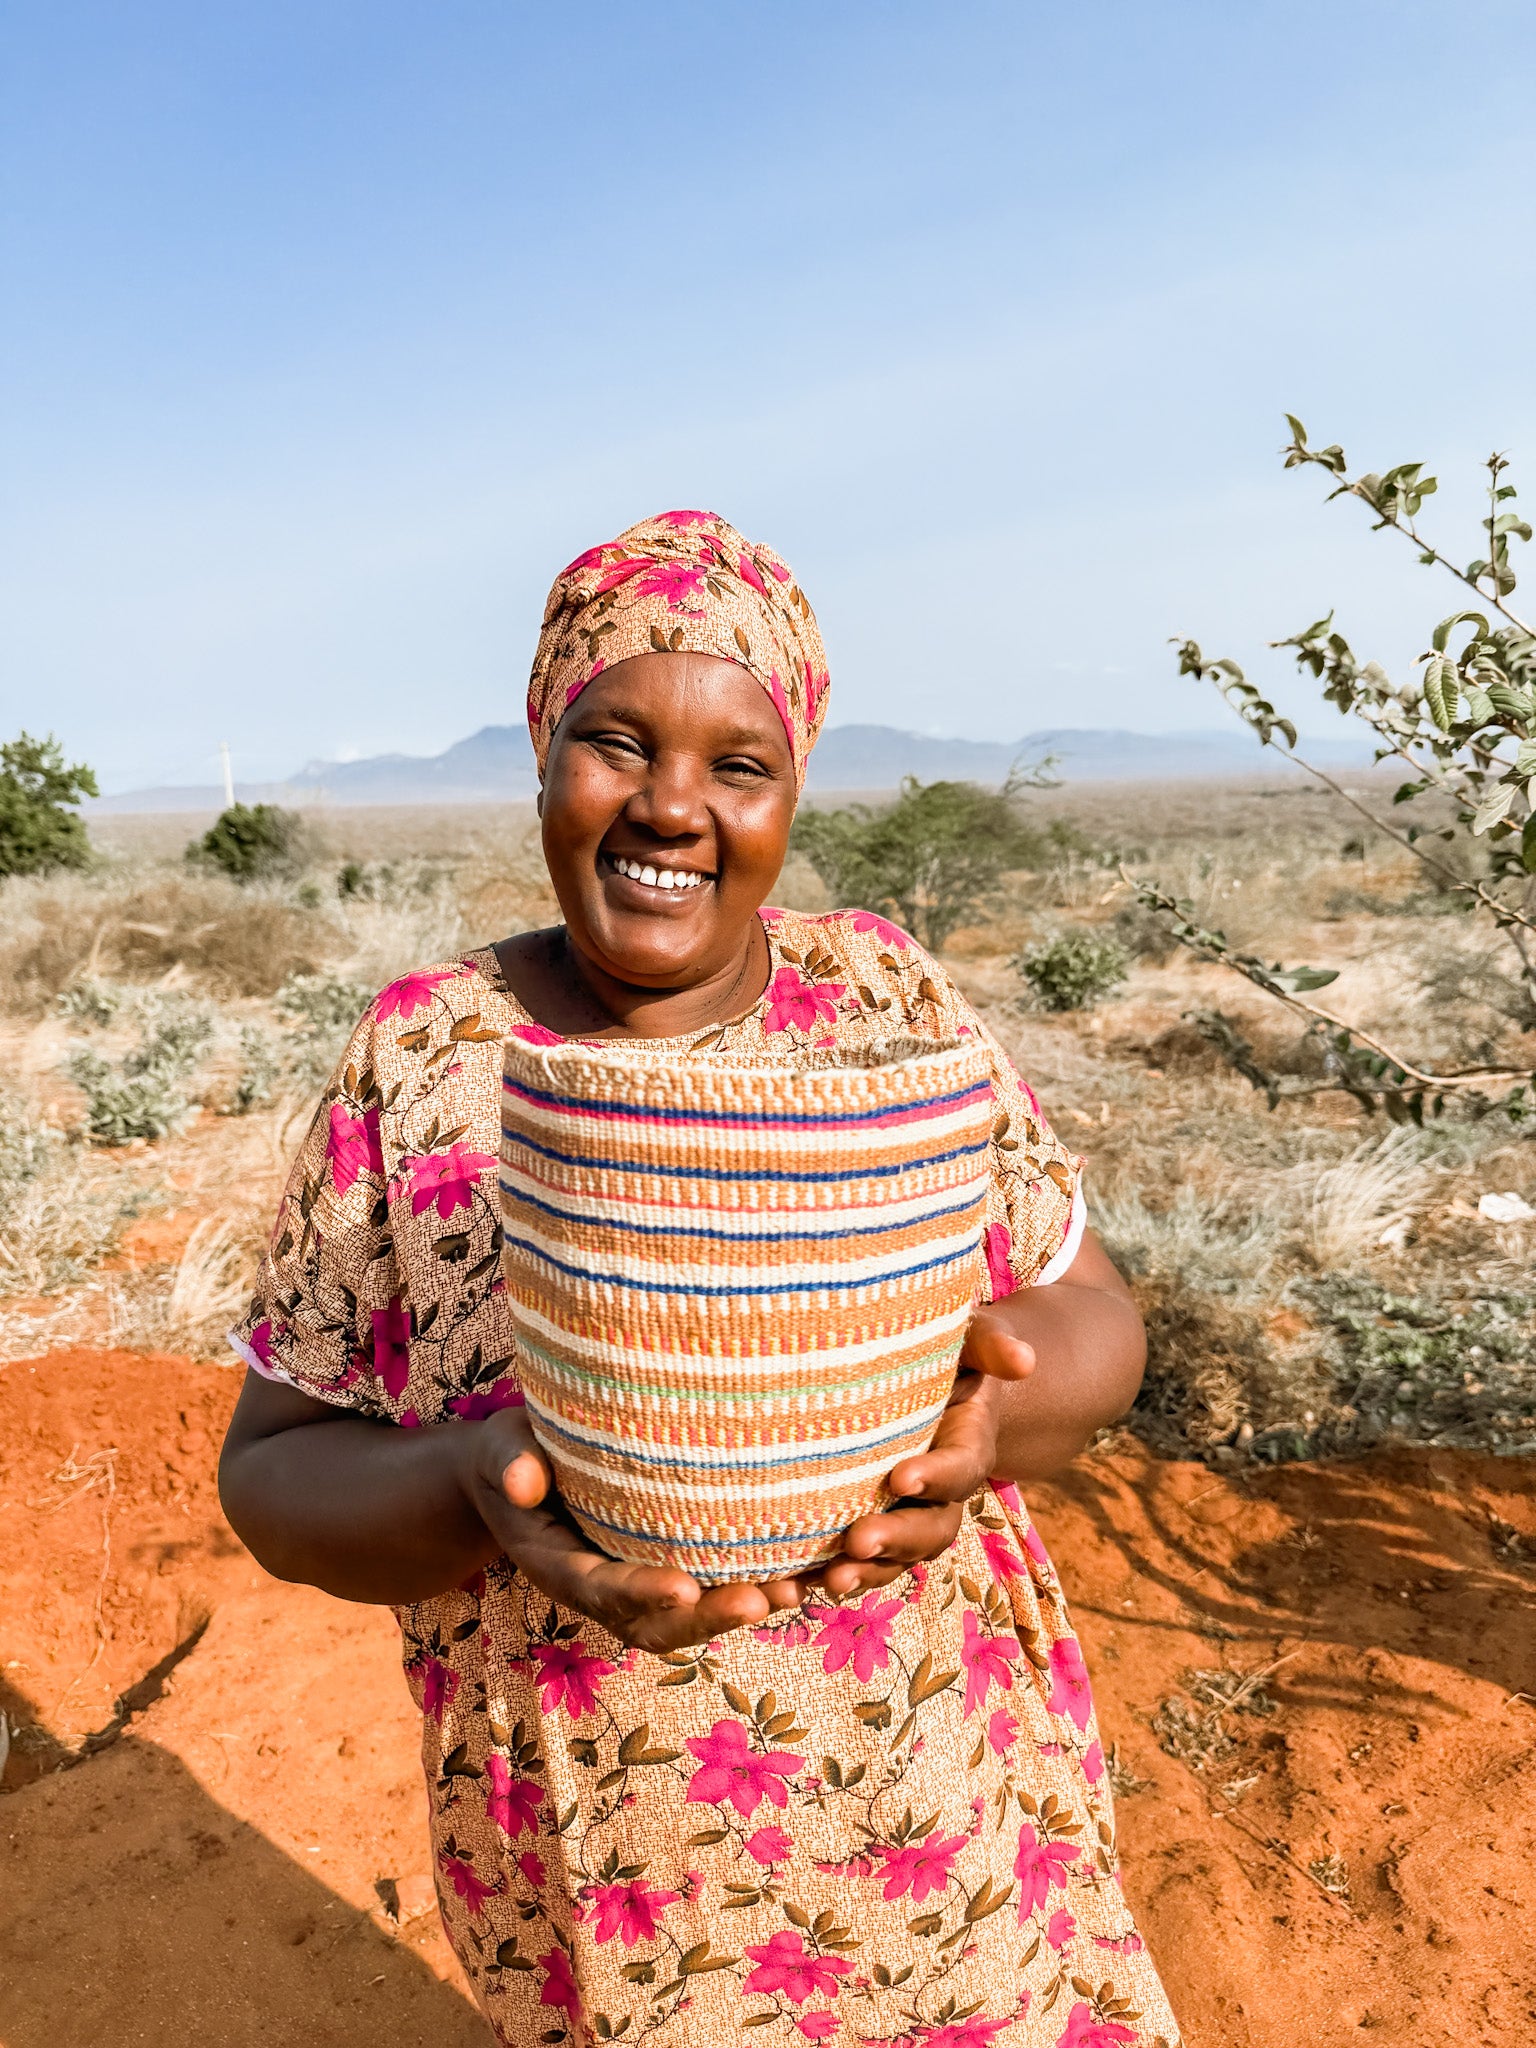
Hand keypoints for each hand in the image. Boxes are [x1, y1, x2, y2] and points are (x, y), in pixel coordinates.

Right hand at [459, 1407, 806, 1652]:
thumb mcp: (501, 1451)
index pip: (600, 1587)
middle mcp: (600, 1586)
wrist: (516, 1475)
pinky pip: (702, 1589)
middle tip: (762, 1599)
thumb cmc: (510, 1455)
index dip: (641, 1592)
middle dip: (708, 1617)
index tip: (683, 1587)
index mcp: (559, 1565)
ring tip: (794, 1590)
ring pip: (687, 1616)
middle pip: (655, 1622)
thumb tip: (522, 1478)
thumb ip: (511, 1463)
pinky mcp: (659, 1566)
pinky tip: (799, 1570)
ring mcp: (632, 1582)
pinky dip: (746, 1588)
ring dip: (736, 1610)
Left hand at [811, 1303, 1036, 1599]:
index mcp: (966, 1447)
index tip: (900, 1478)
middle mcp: (940, 1492)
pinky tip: (790, 1588)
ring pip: (897, 1557)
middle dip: (896, 1539)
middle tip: (857, 1542)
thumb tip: (1022, 1360)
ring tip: (830, 1579)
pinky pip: (856, 1562)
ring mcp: (907, 1515)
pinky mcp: (870, 1524)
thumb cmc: (952, 1357)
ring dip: (866, 1573)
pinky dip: (825, 1577)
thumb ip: (992, 1345)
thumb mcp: (973, 1340)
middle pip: (930, 1528)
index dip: (935, 1477)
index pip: (959, 1468)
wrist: (935, 1388)